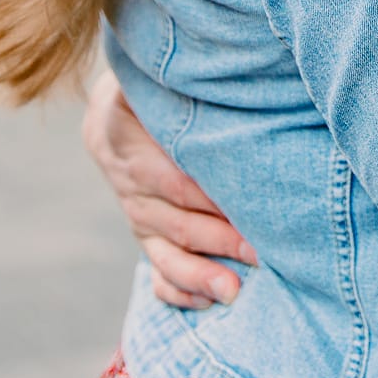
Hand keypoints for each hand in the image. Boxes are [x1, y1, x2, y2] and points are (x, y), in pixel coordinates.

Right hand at [82, 70, 256, 307]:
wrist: (117, 103)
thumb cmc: (157, 83)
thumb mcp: (158, 75)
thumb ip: (186, 83)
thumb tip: (232, 79)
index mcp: (123, 136)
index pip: (171, 179)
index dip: (208, 198)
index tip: (251, 208)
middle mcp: (126, 180)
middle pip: (174, 220)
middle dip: (219, 240)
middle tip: (260, 253)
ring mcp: (134, 212)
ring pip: (164, 252)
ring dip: (199, 274)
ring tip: (233, 291)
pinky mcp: (145, 234)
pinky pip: (155, 272)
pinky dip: (179, 290)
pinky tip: (206, 302)